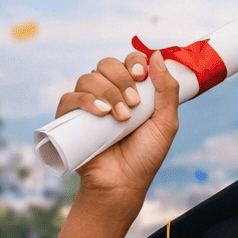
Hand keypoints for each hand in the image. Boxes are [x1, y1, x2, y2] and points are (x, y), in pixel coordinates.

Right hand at [55, 50, 179, 218]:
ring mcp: (88, 104)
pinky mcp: (70, 117)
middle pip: (107, 64)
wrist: (124, 182)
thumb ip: (167, 91)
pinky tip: (100, 112)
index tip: (142, 76)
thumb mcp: (166, 123)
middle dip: (122, 79)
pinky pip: (69, 97)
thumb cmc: (146, 154)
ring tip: (121, 118)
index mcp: (132, 90)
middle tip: (135, 104)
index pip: (129, 61)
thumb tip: (157, 55)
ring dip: (108, 92)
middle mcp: (109, 93)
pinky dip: (85, 100)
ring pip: (89, 78)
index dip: (133, 61)